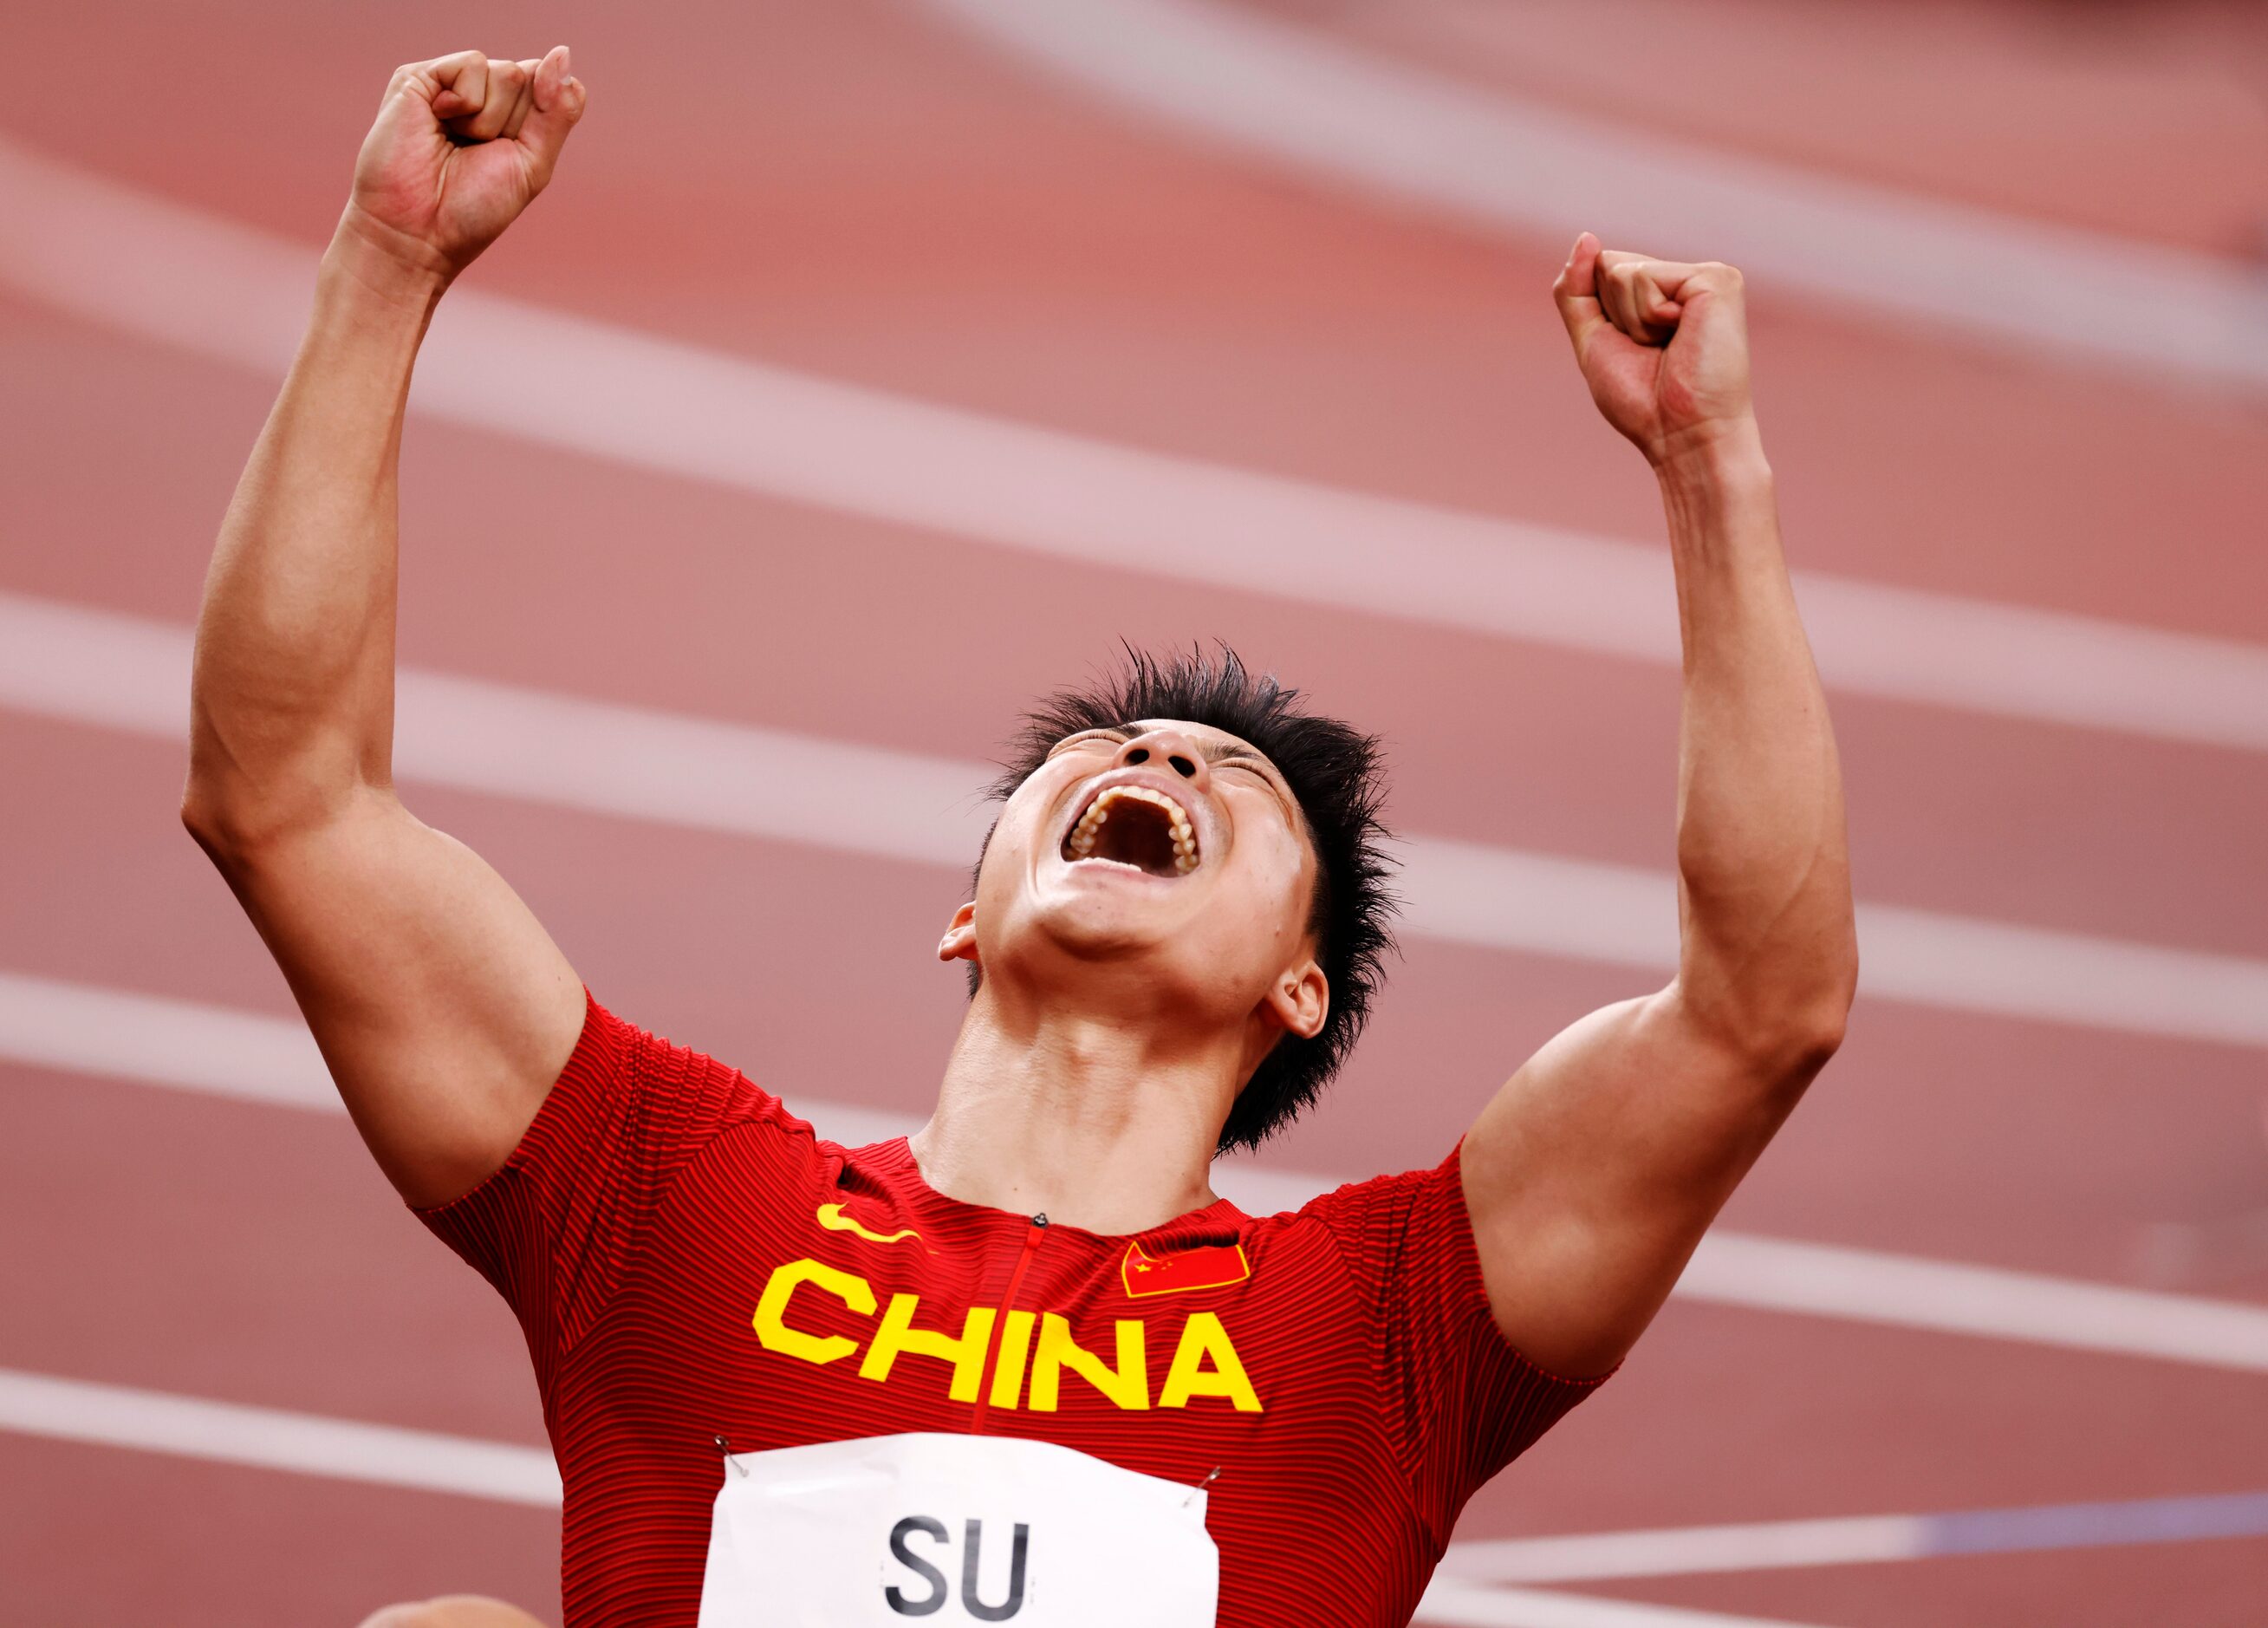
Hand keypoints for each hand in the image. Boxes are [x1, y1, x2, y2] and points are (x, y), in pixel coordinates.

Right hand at [343, 47, 586, 284]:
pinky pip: (473, 64)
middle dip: (515, 124)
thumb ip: (557, 111)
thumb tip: (562, 53)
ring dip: (490, 119)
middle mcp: (484, 95)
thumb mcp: (532, 163)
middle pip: (531, 77)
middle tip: (478, 153)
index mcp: (512, 115)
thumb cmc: (474, 208)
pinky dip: (466, 103)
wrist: (418, 231)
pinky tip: (440, 122)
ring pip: (508, 71)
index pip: (551, 88)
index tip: (512, 154)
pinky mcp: (421, 77)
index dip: (541, 122)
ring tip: (456, 143)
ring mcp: (452, 84)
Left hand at [1553, 233, 1756, 468]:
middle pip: (1608, 265)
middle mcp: (1686, 279)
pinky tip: (1682, 336)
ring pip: (1621, 271)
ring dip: (1631, 321)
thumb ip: (1577, 292)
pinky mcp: (1717, 279)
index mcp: (1662, 293)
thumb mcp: (1594, 340)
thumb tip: (1585, 237)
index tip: (1635, 351)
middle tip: (1654, 352)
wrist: (1682, 436)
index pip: (1601, 271)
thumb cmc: (1643, 401)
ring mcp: (1705, 276)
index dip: (1601, 316)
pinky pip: (1645, 277)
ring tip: (1668, 348)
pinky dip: (1648, 316)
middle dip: (1613, 316)